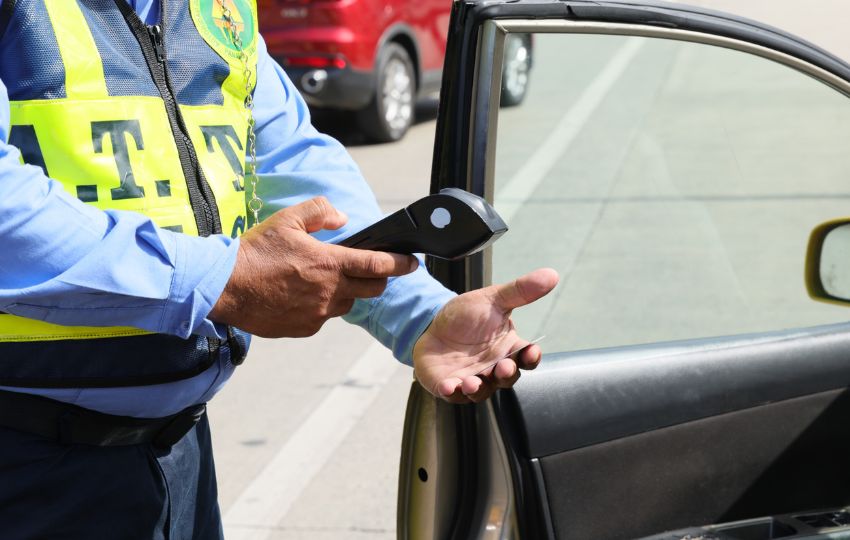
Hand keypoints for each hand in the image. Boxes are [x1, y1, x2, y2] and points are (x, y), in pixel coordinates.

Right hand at [210, 197, 417, 337]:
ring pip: (347, 304)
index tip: (413, 263)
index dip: (401, 264)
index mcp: (330, 264)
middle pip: (372, 290)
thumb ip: (320, 212)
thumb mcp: (287, 219)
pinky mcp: (304, 328)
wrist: (224, 287)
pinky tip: (303, 294)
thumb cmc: (255, 252)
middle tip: (372, 269)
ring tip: (326, 279)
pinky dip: (322, 306)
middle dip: (378, 279)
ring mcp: (318, 314)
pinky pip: (324, 317)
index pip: (378, 265)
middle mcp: (330, 292)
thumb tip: (342, 218)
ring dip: (347, 292)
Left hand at [413, 268, 558, 402]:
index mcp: (508, 348)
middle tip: (503, 367)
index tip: (531, 353)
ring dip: (479, 389)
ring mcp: (472, 378)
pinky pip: (453, 394)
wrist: (431, 322)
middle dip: (506, 375)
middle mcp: (493, 367)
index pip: (526, 357)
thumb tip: (551, 274)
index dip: (531, 358)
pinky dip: (452, 392)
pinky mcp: (449, 385)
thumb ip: (520, 291)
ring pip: (481, 391)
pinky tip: (449, 385)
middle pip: (507, 378)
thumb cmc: (467, 315)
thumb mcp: (493, 299)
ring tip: (472, 382)